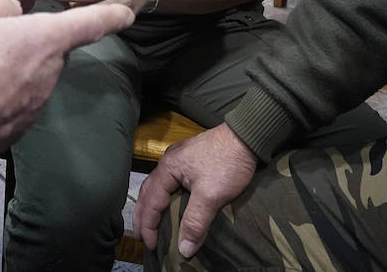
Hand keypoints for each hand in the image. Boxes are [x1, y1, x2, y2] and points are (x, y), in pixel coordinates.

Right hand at [0, 0, 133, 154]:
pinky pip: (16, 100)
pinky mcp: (18, 129)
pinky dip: (0, 93)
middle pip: (51, 49)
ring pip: (32, 75)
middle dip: (31, 41)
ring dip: (12, 68)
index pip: (91, 23)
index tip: (126, 13)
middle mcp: (50, 73)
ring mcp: (35, 105)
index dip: (110, 15)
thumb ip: (0, 5)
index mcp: (45, 39)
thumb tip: (12, 13)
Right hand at [134, 124, 257, 258]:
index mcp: (168, 168)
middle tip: (139, 236)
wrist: (246, 136)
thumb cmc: (227, 163)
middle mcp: (168, 161)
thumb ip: (195, 222)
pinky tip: (169, 202)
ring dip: (151, 205)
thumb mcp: (211, 195)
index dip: (148, 225)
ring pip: (158, 185)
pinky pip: (169, 181)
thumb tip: (183, 250)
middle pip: (148, 191)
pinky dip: (163, 196)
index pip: (151, 201)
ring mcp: (179, 158)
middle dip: (142, 215)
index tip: (149, 246)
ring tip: (149, 223)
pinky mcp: (191, 159)